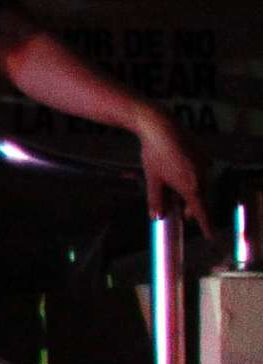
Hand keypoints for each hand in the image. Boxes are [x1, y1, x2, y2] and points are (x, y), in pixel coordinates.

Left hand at [134, 110, 213, 233]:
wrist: (160, 127)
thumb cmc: (155, 155)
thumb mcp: (152, 180)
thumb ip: (155, 200)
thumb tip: (157, 217)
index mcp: (191, 186)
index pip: (200, 212)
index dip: (205, 225)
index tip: (211, 236)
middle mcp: (203, 176)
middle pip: (199, 198)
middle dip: (191, 207)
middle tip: (181, 214)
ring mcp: (205, 164)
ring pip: (200, 184)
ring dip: (190, 192)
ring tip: (175, 192)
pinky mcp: (203, 153)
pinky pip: (200, 171)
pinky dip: (191, 177)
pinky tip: (178, 172)